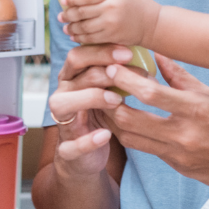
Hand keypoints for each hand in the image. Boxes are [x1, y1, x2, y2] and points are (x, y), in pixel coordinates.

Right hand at [46, 44, 131, 177]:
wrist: (88, 157)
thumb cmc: (102, 117)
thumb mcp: (111, 92)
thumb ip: (119, 74)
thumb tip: (146, 53)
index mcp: (72, 79)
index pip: (80, 55)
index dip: (102, 51)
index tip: (129, 52)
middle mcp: (63, 95)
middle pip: (74, 72)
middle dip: (103, 69)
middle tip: (130, 71)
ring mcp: (62, 122)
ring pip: (64, 103)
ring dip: (92, 98)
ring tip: (117, 100)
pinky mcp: (67, 150)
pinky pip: (72, 145)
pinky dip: (88, 140)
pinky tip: (106, 135)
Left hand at [58, 0, 161, 46]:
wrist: (154, 24)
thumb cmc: (141, 2)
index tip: (63, 0)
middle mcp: (111, 8)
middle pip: (82, 11)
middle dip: (68, 14)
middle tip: (60, 15)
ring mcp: (111, 23)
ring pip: (84, 26)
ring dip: (71, 27)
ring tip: (65, 26)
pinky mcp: (112, 36)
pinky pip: (91, 38)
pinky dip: (80, 38)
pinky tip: (74, 36)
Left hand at [103, 55, 208, 195]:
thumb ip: (181, 76)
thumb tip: (157, 54)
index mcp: (197, 110)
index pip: (150, 93)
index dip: (125, 80)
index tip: (112, 68)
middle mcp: (185, 135)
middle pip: (130, 120)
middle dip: (109, 103)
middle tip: (101, 88)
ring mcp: (180, 156)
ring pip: (132, 139)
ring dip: (116, 122)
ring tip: (108, 105)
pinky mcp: (179, 169)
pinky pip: (148, 151)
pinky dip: (135, 136)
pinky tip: (129, 124)